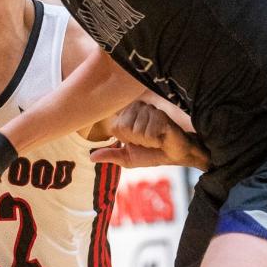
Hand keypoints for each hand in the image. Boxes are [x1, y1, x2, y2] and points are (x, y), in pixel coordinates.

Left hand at [91, 101, 209, 169]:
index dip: (126, 139)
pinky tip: (162, 137)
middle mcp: (138, 108)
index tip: (137, 141)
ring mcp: (150, 110)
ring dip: (147, 141)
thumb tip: (91, 157)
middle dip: (136, 141)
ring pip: (137, 130)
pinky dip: (156, 141)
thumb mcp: (128, 158)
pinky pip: (149, 133)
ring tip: (156, 139)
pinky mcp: (161, 115)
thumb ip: (110, 155)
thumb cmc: (152, 153)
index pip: (116, 126)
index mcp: (128, 115)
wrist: (176, 154)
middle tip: (148, 141)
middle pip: (125, 128)